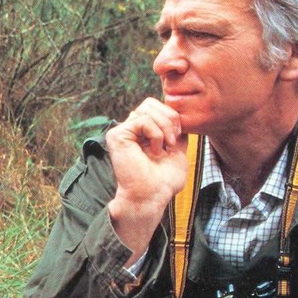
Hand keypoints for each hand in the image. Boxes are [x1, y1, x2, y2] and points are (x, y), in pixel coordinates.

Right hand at [105, 98, 189, 260]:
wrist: (152, 195)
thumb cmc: (164, 180)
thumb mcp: (178, 150)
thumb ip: (177, 132)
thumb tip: (180, 114)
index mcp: (142, 132)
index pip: (156, 106)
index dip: (172, 116)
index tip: (178, 139)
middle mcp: (130, 130)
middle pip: (151, 103)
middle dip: (170, 118)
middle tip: (173, 141)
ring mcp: (122, 132)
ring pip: (147, 109)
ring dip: (164, 127)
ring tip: (166, 147)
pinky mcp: (117, 136)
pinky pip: (142, 120)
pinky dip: (155, 133)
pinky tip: (155, 150)